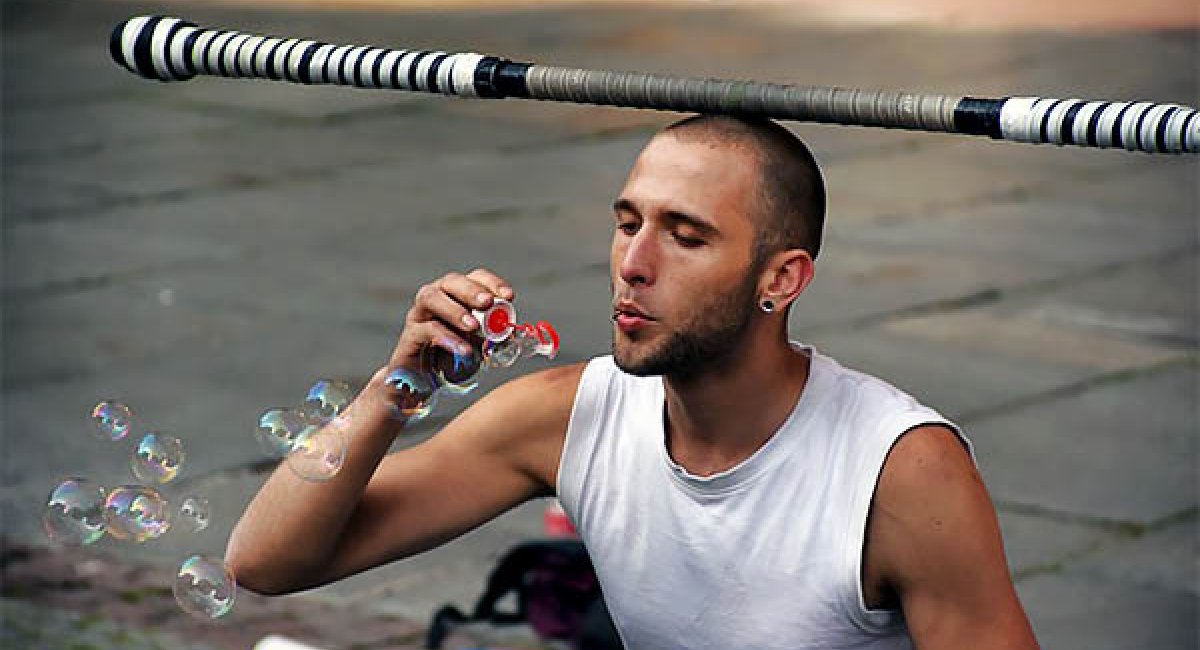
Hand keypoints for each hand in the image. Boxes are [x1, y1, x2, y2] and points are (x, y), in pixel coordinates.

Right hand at [388, 268, 514, 372]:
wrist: (423, 379)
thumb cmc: (453, 356)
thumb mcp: (478, 344)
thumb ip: (492, 337)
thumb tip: (512, 334)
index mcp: (456, 294)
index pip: (474, 278)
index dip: (491, 283)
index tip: (509, 296)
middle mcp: (436, 297)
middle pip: (451, 282)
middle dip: (471, 291)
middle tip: (487, 303)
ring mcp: (419, 314)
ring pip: (432, 298)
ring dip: (455, 310)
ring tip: (474, 327)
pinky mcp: (410, 335)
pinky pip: (427, 330)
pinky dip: (447, 338)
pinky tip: (464, 350)